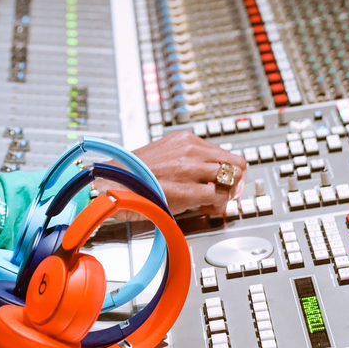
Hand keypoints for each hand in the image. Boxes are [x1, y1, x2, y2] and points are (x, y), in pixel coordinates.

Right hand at [97, 131, 245, 216]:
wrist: (112, 183)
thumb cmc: (133, 173)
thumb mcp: (163, 154)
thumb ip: (186, 159)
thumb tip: (207, 173)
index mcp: (186, 139)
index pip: (224, 152)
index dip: (228, 170)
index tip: (223, 181)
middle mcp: (192, 151)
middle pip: (236, 164)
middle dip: (234, 181)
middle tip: (226, 192)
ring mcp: (191, 170)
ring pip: (231, 180)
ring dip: (226, 194)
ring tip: (212, 202)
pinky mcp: (188, 190)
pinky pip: (218, 198)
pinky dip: (216, 206)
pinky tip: (204, 208)